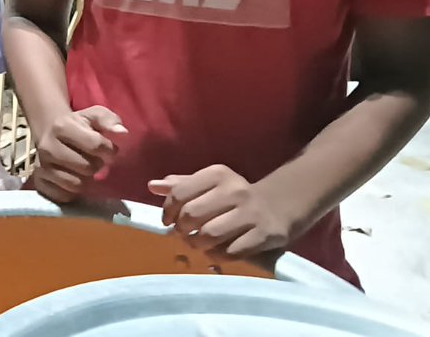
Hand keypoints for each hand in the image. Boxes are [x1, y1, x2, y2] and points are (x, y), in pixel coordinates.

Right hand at [27, 105, 125, 203]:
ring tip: (83, 168)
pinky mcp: (39, 182)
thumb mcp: (94, 115)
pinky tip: (72, 177)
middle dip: (96, 164)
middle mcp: (48, 147)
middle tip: (93, 159)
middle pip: (87, 167)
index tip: (109, 150)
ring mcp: (41, 166)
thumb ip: (110, 120)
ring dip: (85, 179)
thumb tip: (122, 132)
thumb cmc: (77, 124)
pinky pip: (64, 196)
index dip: (109, 150)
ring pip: (76, 184)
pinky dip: (72, 191)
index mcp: (62, 127)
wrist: (48, 130)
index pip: (96, 145)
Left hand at [148, 165, 294, 259]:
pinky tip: (214, 252)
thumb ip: (181, 185)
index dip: (168, 210)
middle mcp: (235, 190)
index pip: (180, 193)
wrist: (278, 206)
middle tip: (182, 234)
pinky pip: (230, 252)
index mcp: (218, 174)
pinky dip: (216, 256)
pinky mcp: (265, 235)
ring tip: (196, 244)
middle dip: (181, 229)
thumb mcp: (209, 184)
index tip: (168, 221)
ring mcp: (251, 213)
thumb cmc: (233, 196)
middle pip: (192, 215)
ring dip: (197, 244)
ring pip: (210, 235)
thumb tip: (152, 186)